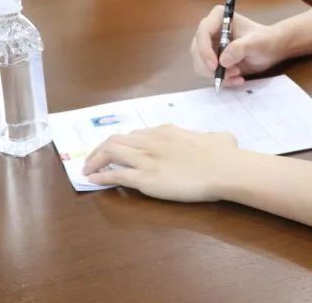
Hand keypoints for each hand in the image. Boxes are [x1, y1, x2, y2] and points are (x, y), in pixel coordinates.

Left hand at [82, 125, 238, 200]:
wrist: (223, 168)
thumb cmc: (224, 155)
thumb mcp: (219, 139)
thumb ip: (214, 138)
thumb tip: (223, 139)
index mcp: (167, 131)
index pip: (137, 134)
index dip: (123, 143)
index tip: (117, 150)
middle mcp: (152, 141)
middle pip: (117, 139)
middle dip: (100, 148)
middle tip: (93, 158)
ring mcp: (147, 159)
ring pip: (111, 152)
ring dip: (95, 160)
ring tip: (87, 170)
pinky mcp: (145, 178)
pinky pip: (115, 175)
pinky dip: (101, 176)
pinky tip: (93, 180)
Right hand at [191, 7, 284, 86]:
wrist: (271, 49)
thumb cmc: (264, 40)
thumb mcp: (255, 43)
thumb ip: (239, 48)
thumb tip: (222, 60)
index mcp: (218, 18)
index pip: (202, 33)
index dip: (204, 51)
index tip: (215, 65)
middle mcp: (210, 30)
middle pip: (197, 50)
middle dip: (210, 66)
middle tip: (229, 73)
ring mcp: (210, 45)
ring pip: (200, 64)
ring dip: (217, 74)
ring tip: (237, 74)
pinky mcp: (213, 59)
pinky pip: (208, 72)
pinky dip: (221, 79)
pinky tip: (237, 79)